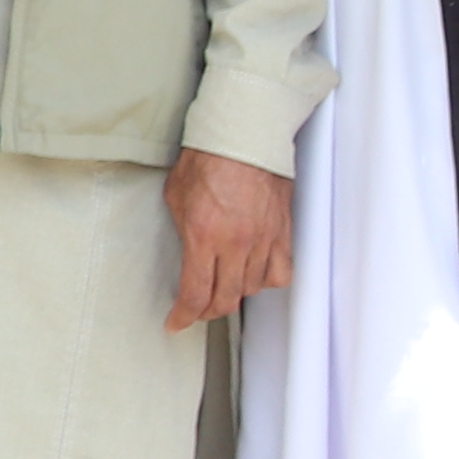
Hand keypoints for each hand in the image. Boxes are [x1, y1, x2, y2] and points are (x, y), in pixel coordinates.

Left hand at [163, 143, 293, 330]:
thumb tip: (188, 252)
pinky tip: (255, 275)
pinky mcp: (282, 233)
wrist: (244, 135)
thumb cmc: (207, 158)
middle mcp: (236, 245)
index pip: (196, 294)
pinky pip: (280, 273)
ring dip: (235, 295)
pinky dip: (267, 280)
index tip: (176, 323)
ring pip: (252, 289)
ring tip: (223, 289)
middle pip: (225, 299)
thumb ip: (183, 231)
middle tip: (197, 310)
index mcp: (204, 236)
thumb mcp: (175, 196)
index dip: (184, 316)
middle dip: (207, 311)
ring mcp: (263, 241)